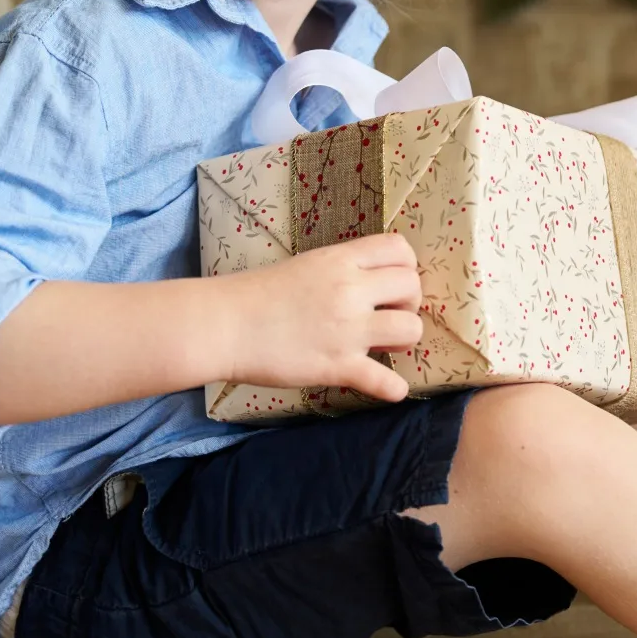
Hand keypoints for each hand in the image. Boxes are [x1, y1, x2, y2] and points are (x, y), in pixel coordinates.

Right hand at [222, 233, 423, 402]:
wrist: (224, 325)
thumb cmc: (256, 294)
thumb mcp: (305, 265)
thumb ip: (340, 270)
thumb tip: (367, 281)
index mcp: (341, 260)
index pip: (400, 249)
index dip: (405, 267)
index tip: (391, 284)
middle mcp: (350, 290)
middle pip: (412, 286)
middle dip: (409, 303)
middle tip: (389, 315)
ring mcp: (347, 329)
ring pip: (411, 329)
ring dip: (404, 339)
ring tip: (384, 345)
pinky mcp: (338, 365)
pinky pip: (386, 380)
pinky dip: (393, 388)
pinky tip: (389, 387)